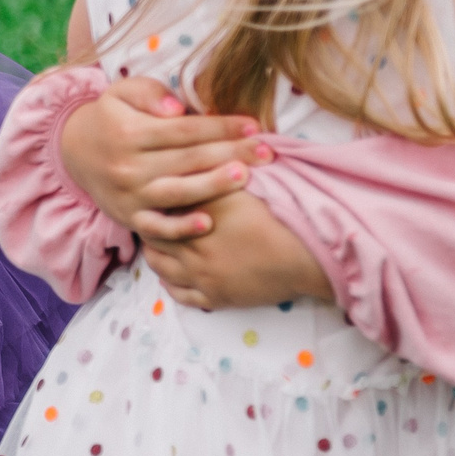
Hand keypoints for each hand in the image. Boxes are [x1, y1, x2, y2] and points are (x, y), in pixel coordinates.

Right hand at [58, 77, 269, 239]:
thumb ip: (150, 93)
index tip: (254, 125)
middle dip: (231, 154)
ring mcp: (129, 195)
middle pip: (188, 159)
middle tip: (267, 152)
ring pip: (178, 193)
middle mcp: (128, 165)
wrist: (73, 151)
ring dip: (215, 186)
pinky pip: (158, 227)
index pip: (185, 130)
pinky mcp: (129, 218)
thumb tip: (177, 108)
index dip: (221, 127)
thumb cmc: (111, 117)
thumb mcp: (122, 92)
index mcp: (129, 132)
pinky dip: (182, 228)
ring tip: (246, 177)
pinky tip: (209, 222)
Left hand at [140, 191, 333, 310]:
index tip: (153, 196)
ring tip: (160, 244)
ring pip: (160, 267)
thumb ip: (213, 173)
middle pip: (153, 237)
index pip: (158, 209)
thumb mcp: (241, 186)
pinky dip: (170, 283)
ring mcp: (202, 276)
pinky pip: (179, 295)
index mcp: (196, 217)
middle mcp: (192, 248)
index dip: (153, 202)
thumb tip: (192, 157)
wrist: (303, 256)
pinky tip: (171, 275)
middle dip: (150, 227)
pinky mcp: (216, 298)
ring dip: (156, 254)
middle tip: (152, 219)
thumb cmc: (276, 216)